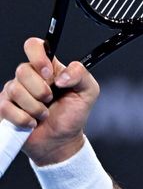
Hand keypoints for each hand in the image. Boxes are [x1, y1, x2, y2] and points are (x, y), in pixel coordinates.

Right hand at [0, 38, 99, 164]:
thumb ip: (81, 75)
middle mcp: (29, 77)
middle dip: (40, 90)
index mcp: (49, 69)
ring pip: (14, 89)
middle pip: (22, 70)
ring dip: (34, 107)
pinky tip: (32, 122)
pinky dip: (23, 118)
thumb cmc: (73, 115)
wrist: (61, 141)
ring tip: (44, 113)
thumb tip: (61, 75)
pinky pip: (5, 107)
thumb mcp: (88, 92)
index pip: (34, 46)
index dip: (38, 57)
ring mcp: (14, 92)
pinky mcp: (5, 109)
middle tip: (50, 100)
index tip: (48, 74)